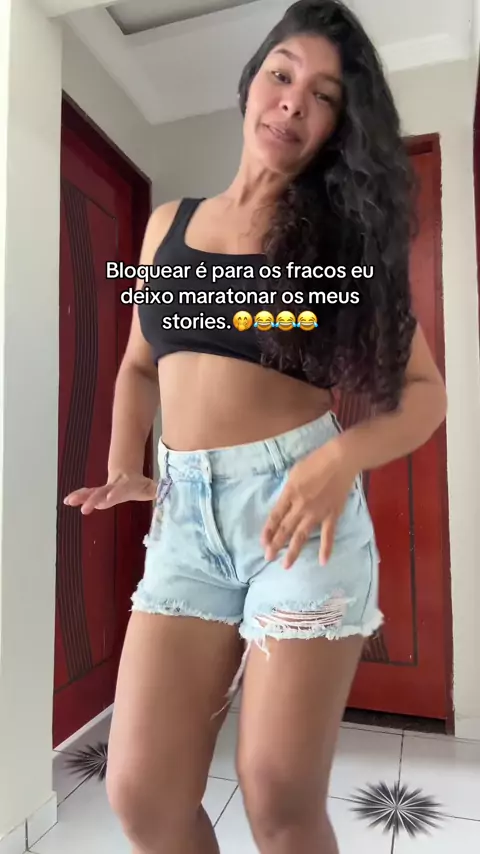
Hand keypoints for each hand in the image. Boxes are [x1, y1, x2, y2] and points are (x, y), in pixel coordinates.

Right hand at [63, 471, 155, 514]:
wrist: (127, 472)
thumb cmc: (139, 484)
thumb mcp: (151, 487)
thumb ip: (158, 491)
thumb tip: (168, 494)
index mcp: (126, 486)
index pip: (121, 490)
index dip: (115, 493)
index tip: (109, 498)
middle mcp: (113, 487)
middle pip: (103, 492)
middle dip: (94, 499)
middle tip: (85, 508)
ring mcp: (104, 489)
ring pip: (92, 492)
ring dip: (81, 497)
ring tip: (69, 501)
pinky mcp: (98, 492)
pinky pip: (87, 494)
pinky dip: (78, 497)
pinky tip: (67, 501)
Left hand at [261, 438, 358, 568]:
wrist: (340, 460)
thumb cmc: (316, 461)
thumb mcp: (294, 472)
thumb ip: (289, 490)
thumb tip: (286, 502)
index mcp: (289, 493)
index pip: (275, 516)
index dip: (268, 530)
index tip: (263, 543)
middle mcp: (300, 506)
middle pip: (285, 529)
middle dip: (275, 545)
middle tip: (268, 558)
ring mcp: (317, 513)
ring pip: (302, 535)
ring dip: (293, 551)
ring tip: (286, 565)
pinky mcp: (332, 515)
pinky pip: (328, 535)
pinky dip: (326, 548)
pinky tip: (322, 561)